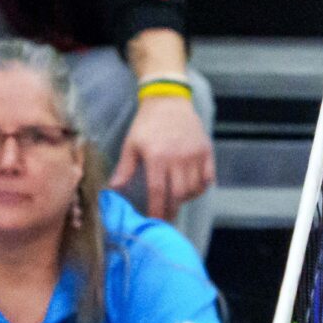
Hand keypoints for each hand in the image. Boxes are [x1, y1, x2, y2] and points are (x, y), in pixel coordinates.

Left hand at [112, 95, 213, 221]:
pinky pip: (208, 178)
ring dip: (185, 200)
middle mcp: (178, 157)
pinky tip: (191, 190)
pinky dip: (201, 188)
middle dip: (171, 210)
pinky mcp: (206, 151)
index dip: (156, 210)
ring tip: (176, 202)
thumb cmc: (147, 123)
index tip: (154, 222)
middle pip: (178, 194)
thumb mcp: (131, 144)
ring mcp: (194, 154)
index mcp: (157, 157)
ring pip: (194, 188)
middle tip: (166, 219)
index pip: (158, 192)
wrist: (168, 100)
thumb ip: (125, 168)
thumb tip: (113, 190)